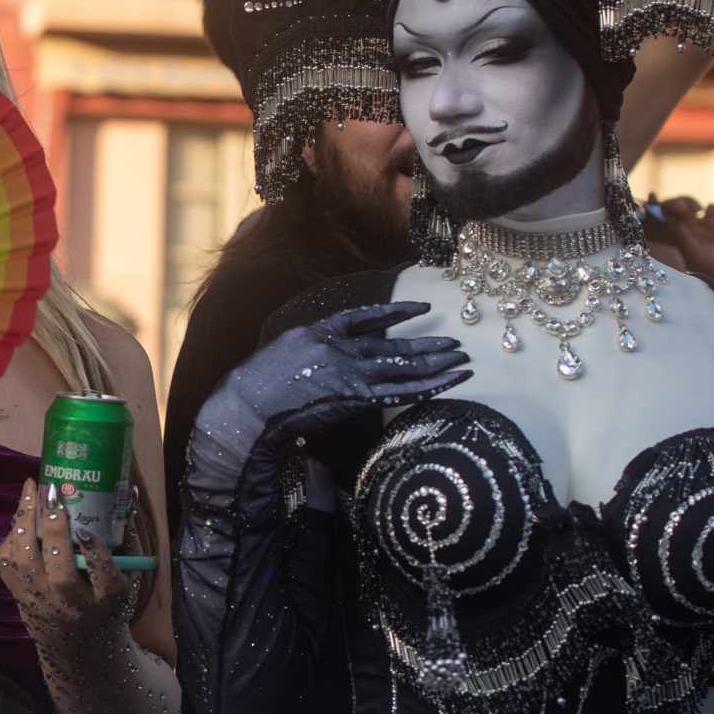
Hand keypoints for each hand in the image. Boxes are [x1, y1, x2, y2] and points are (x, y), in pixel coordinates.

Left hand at [0, 476, 134, 649]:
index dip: (96, 554)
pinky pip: (7, 566)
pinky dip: (10, 539)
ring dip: (25, 526)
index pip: (104, 578)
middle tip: (53, 496)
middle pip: (61, 574)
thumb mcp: (127, 578)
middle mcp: (74, 606)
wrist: (81, 644)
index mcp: (108, 600)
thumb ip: (128, 539)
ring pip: (26, 566)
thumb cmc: (107, 601)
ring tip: (31, 493)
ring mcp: (43, 603)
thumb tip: (128, 494)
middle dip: (54, 532)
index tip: (88, 530)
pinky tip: (21, 519)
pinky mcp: (21, 598)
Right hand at [222, 301, 469, 434]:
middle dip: (431, 346)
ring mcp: (351, 375)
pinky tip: (445, 384)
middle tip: (458, 344)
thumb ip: (316, 343)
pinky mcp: (354, 399)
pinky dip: (426, 388)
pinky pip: (400, 393)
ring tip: (462, 362)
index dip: (398, 312)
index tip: (423, 308)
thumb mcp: (287, 346)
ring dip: (438, 365)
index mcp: (324, 331)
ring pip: (405, 368)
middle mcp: (343, 349)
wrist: (251, 405)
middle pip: (397, 346)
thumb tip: (335, 347)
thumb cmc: (261, 380)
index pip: (369, 317)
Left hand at [648, 198, 713, 289]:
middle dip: (674, 203)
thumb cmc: (713, 268)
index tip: (652, 198)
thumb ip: (683, 236)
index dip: (653, 208)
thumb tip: (670, 219)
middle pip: (672, 209)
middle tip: (682, 209)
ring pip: (689, 205)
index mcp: (673, 240)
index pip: (658, 221)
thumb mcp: (695, 254)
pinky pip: (712, 208)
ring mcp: (700, 227)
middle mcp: (684, 232)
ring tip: (698, 210)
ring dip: (690, 202)